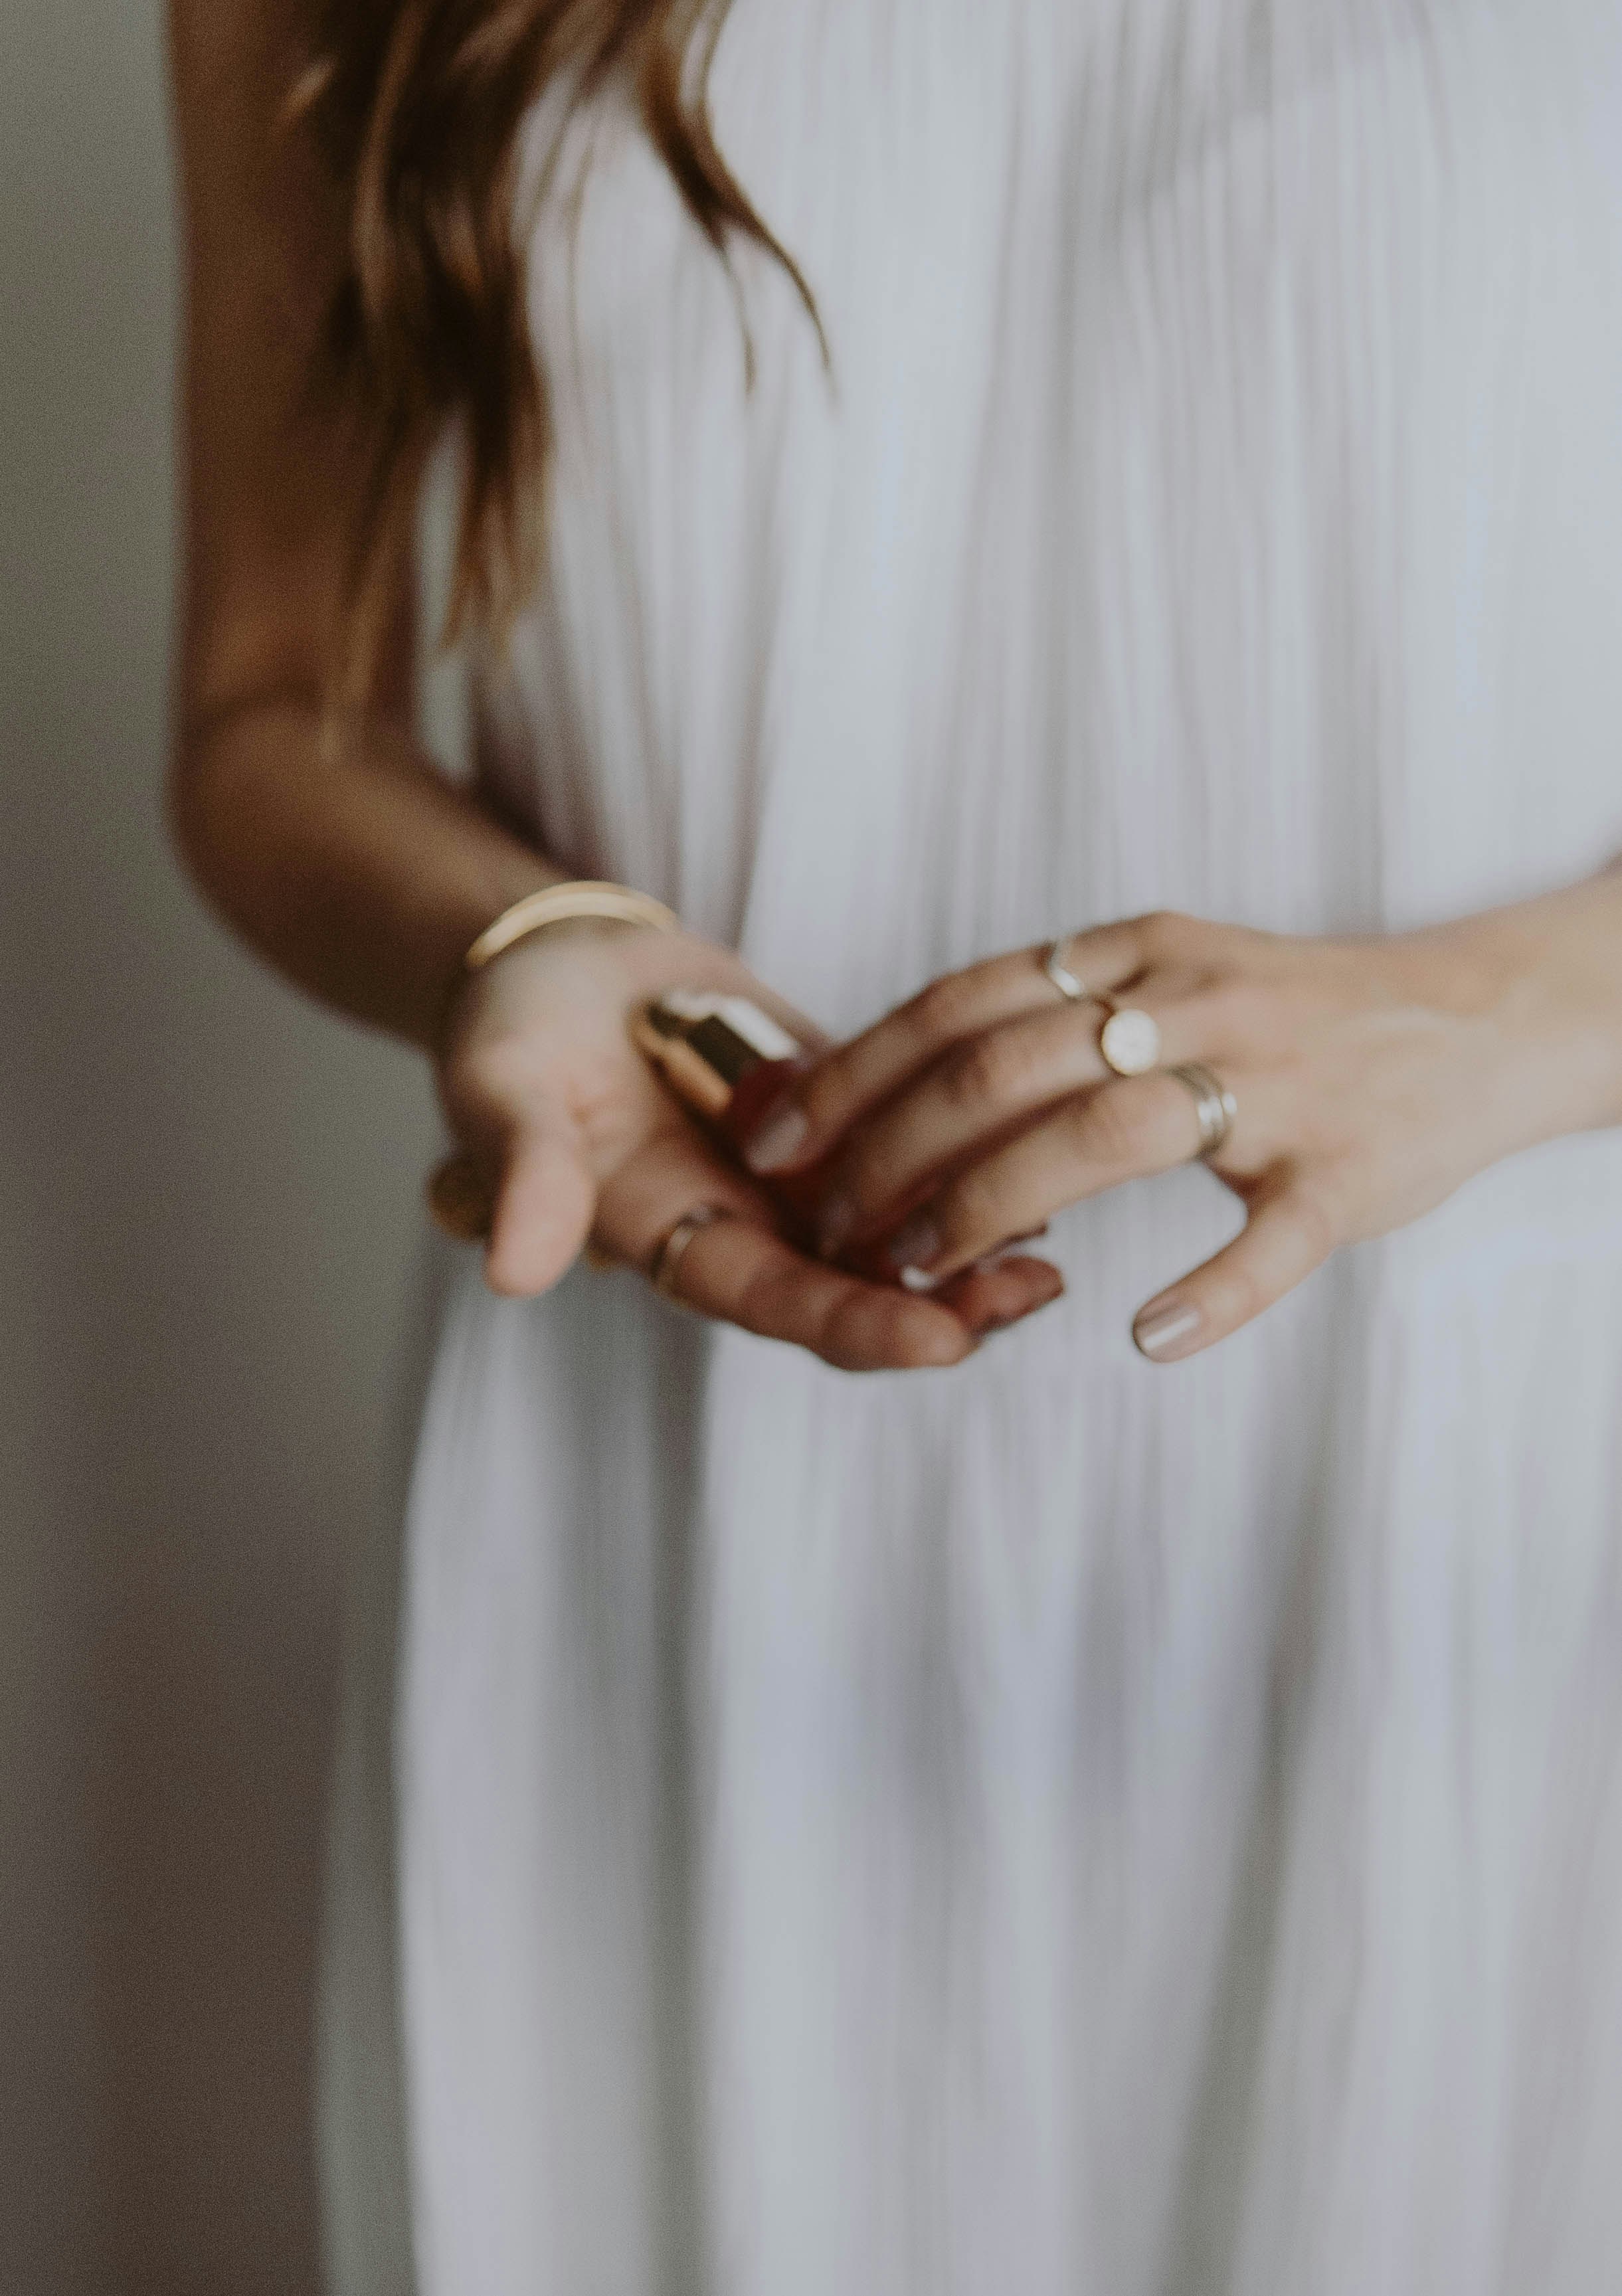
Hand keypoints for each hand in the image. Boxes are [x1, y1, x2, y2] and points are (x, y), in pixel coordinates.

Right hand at [434, 921, 1064, 1371]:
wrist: (555, 966)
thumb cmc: (514, 1033)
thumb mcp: (503, 1091)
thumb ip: (524, 1176)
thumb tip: (513, 1269)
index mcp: (669, 1239)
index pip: (775, 1301)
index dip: (858, 1324)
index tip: (942, 1339)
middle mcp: (745, 1227)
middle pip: (856, 1289)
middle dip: (945, 1302)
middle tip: (1030, 1293)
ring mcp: (794, 1180)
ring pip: (896, 1233)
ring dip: (973, 1244)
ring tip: (1053, 1250)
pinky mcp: (834, 1120)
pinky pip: (910, 1155)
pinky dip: (970, 1162)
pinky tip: (1040, 1155)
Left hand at [739, 896, 1621, 1361]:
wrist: (1474, 1018)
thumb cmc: (1297, 1013)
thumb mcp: (1170, 971)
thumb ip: (1059, 1009)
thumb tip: (909, 1068)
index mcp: (1138, 954)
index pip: (964, 1000)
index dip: (856, 1069)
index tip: (773, 1135)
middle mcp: (1193, 1002)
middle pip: (1004, 1065)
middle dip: (892, 1149)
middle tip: (827, 1224)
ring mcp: (1274, 1087)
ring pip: (1105, 1137)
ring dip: (992, 1207)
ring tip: (922, 1271)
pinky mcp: (1347, 1173)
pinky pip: (1270, 1238)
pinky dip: (1208, 1291)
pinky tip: (1144, 1332)